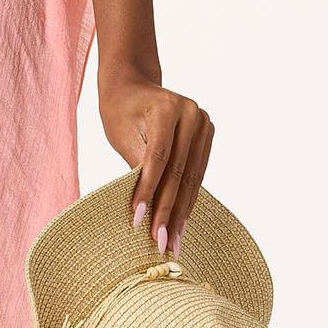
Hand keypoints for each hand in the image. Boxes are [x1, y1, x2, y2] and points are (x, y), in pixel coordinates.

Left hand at [97, 62, 214, 257]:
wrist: (132, 84)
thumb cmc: (120, 111)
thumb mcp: (121, 136)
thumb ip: (137, 167)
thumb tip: (147, 211)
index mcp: (167, 108)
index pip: (158, 159)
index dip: (149, 192)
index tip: (139, 222)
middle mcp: (191, 113)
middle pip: (179, 172)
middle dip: (168, 210)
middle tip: (162, 243)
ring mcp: (203, 122)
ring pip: (192, 177)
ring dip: (182, 211)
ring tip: (174, 241)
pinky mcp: (207, 133)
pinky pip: (197, 172)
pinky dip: (188, 198)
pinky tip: (182, 222)